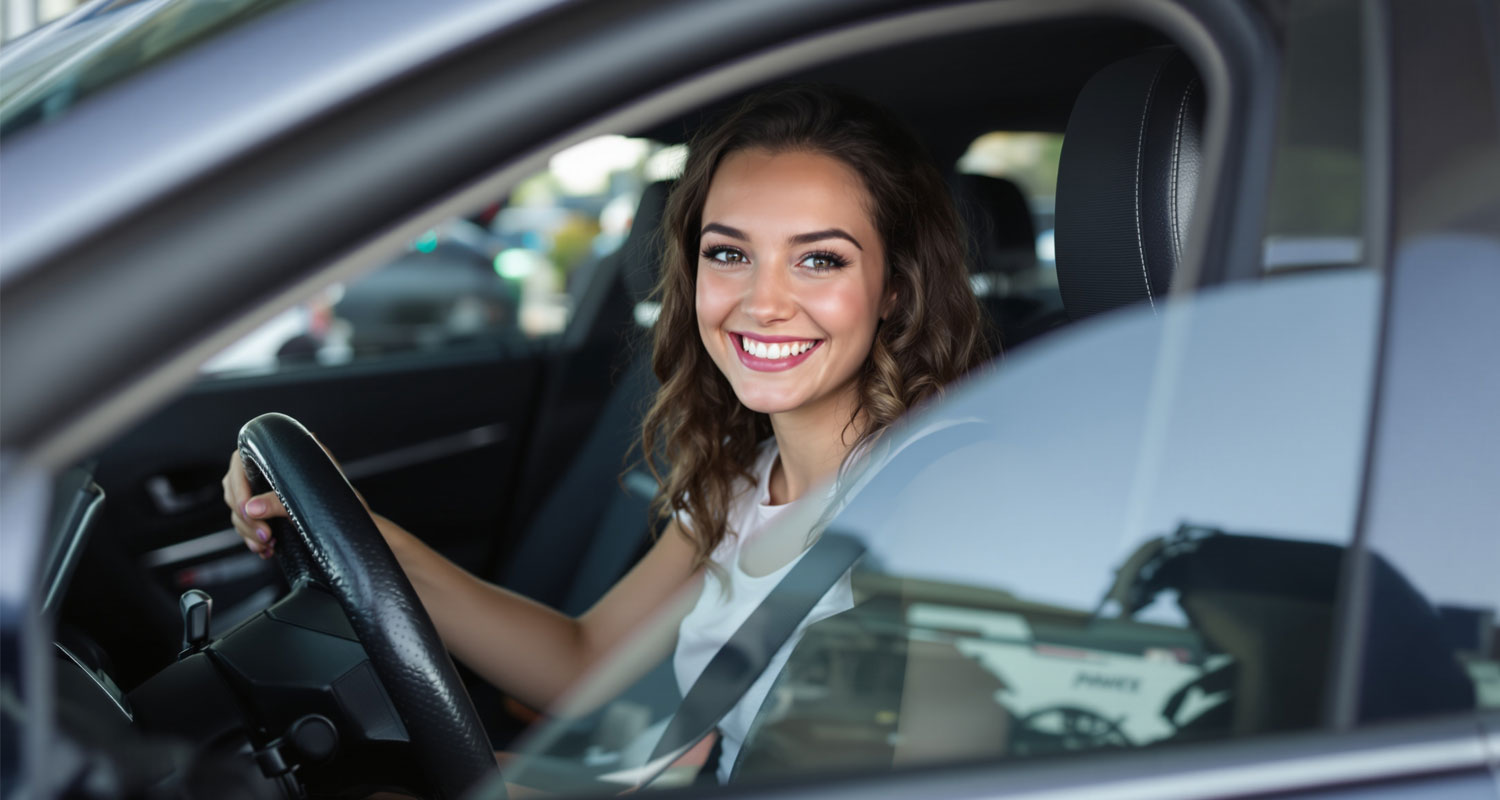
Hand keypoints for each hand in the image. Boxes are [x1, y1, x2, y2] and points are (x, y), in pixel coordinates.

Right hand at [221, 435, 367, 558]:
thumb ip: (279, 500)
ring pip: (238, 513)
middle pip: (234, 492)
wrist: (349, 520)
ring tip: (269, 544)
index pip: (239, 464)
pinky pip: (246, 527)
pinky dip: (253, 540)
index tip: (247, 509)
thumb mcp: (309, 498)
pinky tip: (266, 550)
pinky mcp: (265, 513)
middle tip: (266, 535)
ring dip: (249, 533)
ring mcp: (262, 493)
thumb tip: (251, 508)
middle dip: (246, 518)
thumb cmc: (336, 499)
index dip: (238, 487)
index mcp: (277, 455)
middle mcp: (266, 471)